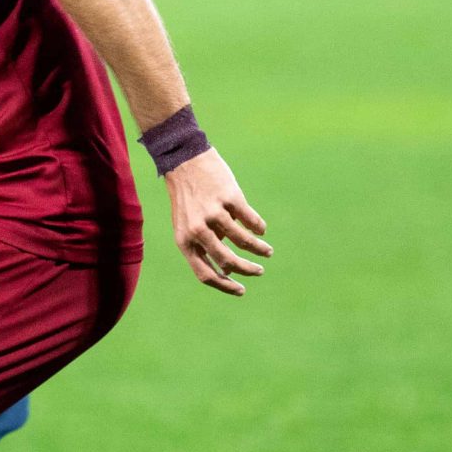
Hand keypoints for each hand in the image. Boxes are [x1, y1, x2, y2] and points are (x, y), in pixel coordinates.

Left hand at [163, 149, 270, 295]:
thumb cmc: (188, 198)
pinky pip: (250, 220)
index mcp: (185, 241)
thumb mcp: (188, 226)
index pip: (205, 274)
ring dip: (259, 249)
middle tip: (259, 271)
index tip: (241, 290)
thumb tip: (228, 271)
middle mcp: (197, 230)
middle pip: (228, 260)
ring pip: (243, 240)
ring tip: (267, 251)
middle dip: (247, 270)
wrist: (184, 161)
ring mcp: (213, 213)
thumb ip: (205, 247)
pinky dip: (258, 228)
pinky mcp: (229, 197)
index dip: (225, 286)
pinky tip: (261, 230)